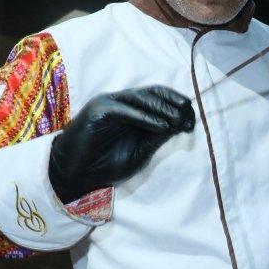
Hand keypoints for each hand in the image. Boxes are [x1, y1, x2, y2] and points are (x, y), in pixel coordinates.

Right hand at [48, 86, 194, 202]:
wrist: (75, 175)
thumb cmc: (105, 165)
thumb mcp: (140, 152)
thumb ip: (158, 138)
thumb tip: (182, 125)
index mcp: (132, 111)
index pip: (159, 100)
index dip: (177, 107)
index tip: (193, 122)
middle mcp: (121, 103)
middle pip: (153, 94)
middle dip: (174, 103)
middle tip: (190, 113)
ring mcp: (109, 104)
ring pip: (141, 98)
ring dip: (163, 108)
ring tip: (179, 119)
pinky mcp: (99, 110)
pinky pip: (126, 110)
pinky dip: (146, 118)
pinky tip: (162, 127)